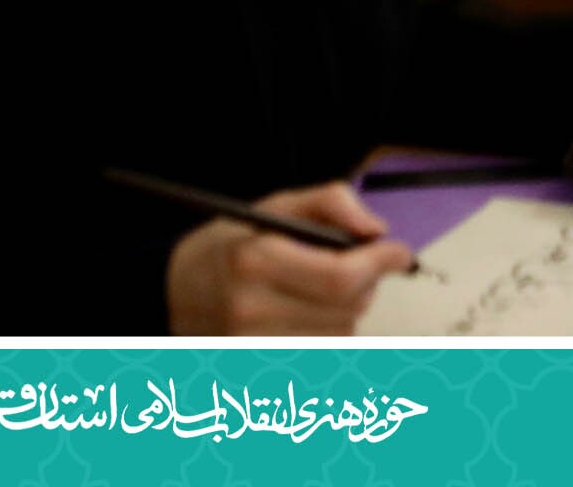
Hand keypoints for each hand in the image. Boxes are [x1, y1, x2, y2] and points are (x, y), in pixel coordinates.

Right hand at [164, 183, 415, 334]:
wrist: (173, 291)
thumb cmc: (232, 244)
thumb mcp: (277, 205)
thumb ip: (332, 203)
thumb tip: (377, 231)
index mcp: (255, 262)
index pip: (341, 278)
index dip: (381, 263)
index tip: (399, 252)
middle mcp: (251, 310)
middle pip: (348, 308)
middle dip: (366, 282)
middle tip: (355, 263)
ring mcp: (252, 347)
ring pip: (341, 332)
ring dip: (347, 309)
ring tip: (318, 288)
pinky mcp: (257, 369)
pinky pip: (320, 352)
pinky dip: (327, 331)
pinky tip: (306, 313)